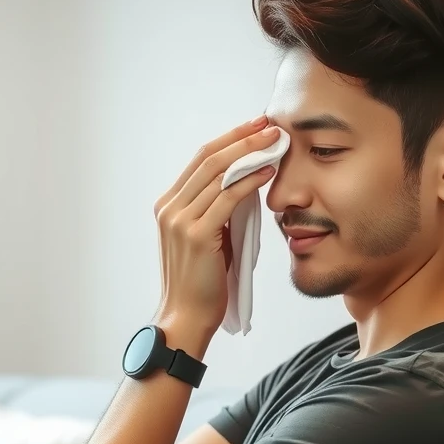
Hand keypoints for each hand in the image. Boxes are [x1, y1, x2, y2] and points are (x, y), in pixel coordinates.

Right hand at [152, 115, 279, 334]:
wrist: (186, 318)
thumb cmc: (202, 284)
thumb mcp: (207, 239)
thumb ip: (217, 212)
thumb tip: (246, 184)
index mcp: (168, 206)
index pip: (200, 160)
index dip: (230, 140)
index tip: (256, 127)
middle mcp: (169, 208)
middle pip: (208, 159)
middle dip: (242, 138)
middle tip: (270, 125)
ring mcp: (179, 220)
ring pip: (217, 173)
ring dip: (250, 153)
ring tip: (276, 142)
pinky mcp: (196, 235)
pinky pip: (228, 198)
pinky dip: (250, 180)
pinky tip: (269, 171)